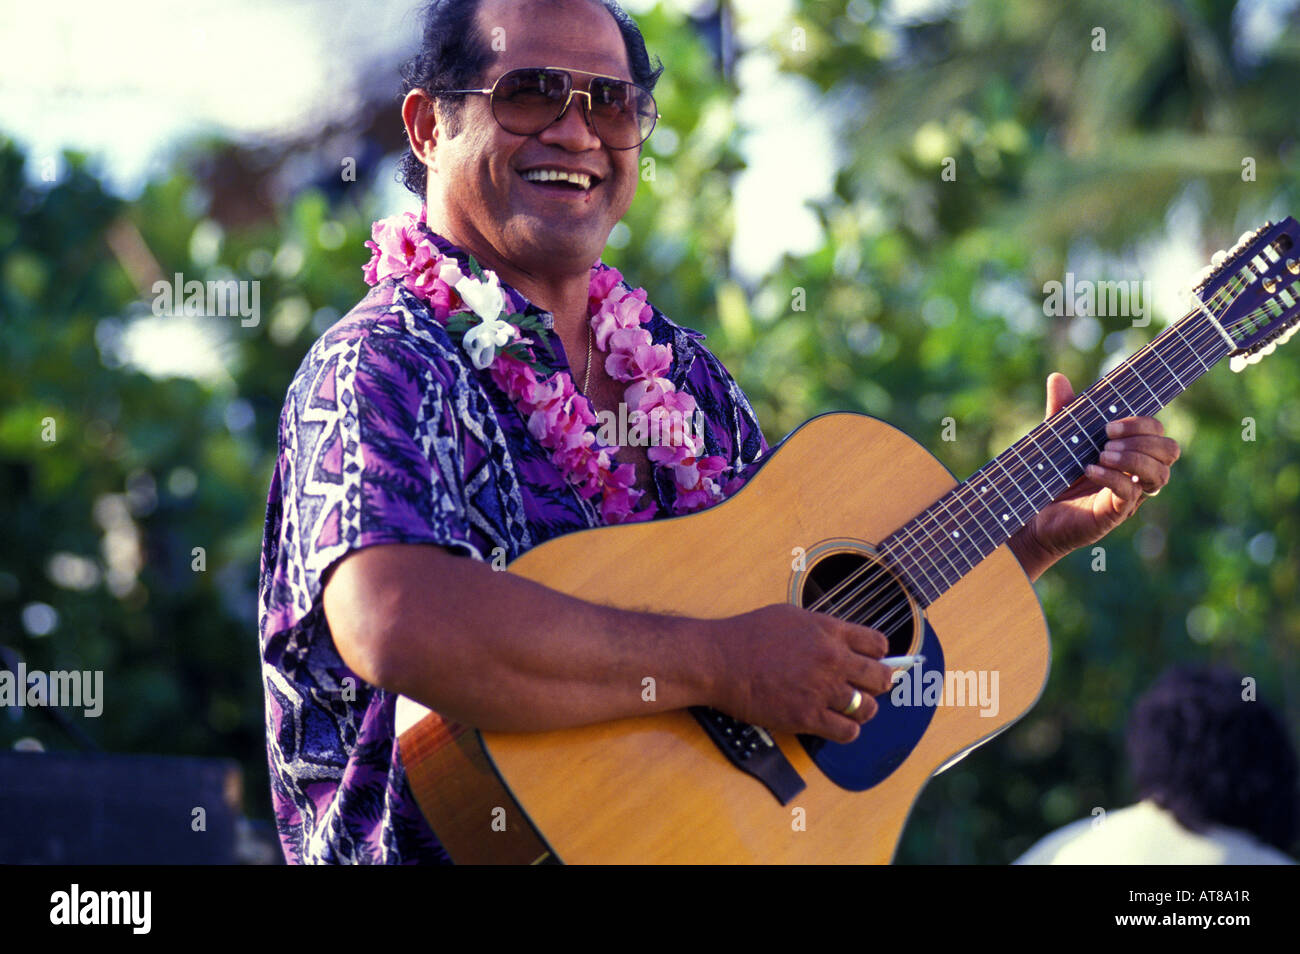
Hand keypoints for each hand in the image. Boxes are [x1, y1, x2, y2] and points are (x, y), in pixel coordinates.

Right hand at [709, 603, 893, 743]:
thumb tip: (841, 640)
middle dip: (877, 684)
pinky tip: (833, 723)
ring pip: (867, 708)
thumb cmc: (747, 635)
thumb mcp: (791, 615)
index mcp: (829, 631)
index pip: (878, 644)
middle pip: (881, 678)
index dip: (877, 655)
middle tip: (865, 688)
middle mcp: (832, 659)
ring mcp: (821, 689)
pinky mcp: (806, 717)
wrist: (719, 660)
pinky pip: (847, 732)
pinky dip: (845, 730)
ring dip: (861, 710)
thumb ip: (822, 628)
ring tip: (847, 708)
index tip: (870, 662)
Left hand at [1012, 372, 1179, 577]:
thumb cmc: (1050, 476)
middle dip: (1143, 440)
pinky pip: (1129, 494)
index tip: (1109, 425)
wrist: (1032, 514)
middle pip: (1170, 451)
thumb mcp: (1057, 438)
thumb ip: (1061, 410)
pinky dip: (1112, 478)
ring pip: (1160, 475)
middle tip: (1106, 440)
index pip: (1158, 432)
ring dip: (1134, 459)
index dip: (1142, 424)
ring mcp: (1129, 496)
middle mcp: (1136, 474)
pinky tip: (1090, 469)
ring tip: (1101, 455)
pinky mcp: (1114, 514)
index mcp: (1129, 452)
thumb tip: (1057, 377)